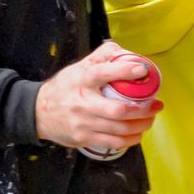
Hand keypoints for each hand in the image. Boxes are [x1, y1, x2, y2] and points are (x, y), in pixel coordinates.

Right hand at [35, 43, 161, 153]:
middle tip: (156, 105)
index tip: (143, 70)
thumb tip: (123, 51)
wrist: (37, 112)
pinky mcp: (84, 138)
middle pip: (119, 110)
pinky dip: (131, 139)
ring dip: (142, 125)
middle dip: (144, 109)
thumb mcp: (77, 68)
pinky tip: (138, 133)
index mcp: (81, 80)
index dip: (126, 71)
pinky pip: (114, 142)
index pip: (104, 73)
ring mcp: (83, 123)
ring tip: (150, 118)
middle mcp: (82, 102)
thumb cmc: (64, 88)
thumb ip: (100, 57)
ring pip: (120, 129)